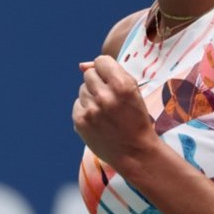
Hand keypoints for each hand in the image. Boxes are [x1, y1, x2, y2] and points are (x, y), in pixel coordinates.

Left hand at [72, 55, 158, 169]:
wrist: (135, 152)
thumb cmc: (136, 119)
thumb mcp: (134, 91)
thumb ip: (112, 73)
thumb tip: (81, 65)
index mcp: (122, 85)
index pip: (101, 61)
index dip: (106, 70)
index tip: (112, 81)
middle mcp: (105, 96)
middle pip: (89, 74)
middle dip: (98, 83)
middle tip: (110, 99)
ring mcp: (91, 110)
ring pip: (82, 89)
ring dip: (92, 97)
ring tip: (105, 112)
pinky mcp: (80, 121)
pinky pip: (77, 104)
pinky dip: (86, 110)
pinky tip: (98, 120)